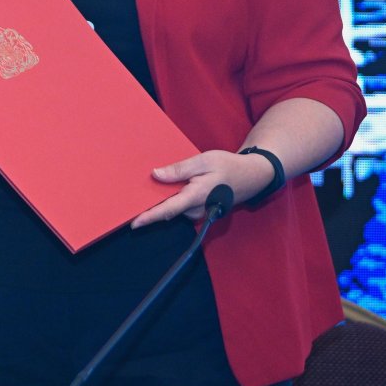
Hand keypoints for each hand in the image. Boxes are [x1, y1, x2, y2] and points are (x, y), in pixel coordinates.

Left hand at [129, 150, 275, 228]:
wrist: (252, 176)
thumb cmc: (228, 166)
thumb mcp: (203, 161)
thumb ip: (179, 169)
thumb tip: (156, 174)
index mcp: (195, 196)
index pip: (167, 210)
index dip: (149, 217)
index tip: (134, 224)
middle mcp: (197, 209)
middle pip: (168, 209)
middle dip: (152, 204)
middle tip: (134, 195)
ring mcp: (200, 212)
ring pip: (175, 208)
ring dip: (164, 199)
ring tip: (152, 185)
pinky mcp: (202, 210)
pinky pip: (183, 206)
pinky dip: (174, 198)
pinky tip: (172, 186)